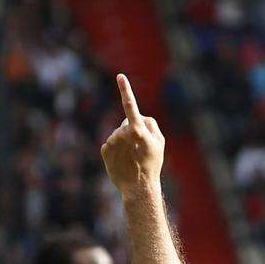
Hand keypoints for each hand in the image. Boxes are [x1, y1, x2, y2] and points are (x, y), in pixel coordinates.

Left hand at [101, 74, 164, 196]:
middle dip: (132, 131)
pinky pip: (111, 143)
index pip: (130, 105)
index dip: (125, 89)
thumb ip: (150, 124)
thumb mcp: (160, 142)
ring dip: (124, 141)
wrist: (138, 187)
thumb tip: (138, 117)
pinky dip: (116, 149)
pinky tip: (122, 160)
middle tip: (140, 149)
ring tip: (131, 157)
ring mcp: (112, 141)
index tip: (120, 76)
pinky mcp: (105, 149)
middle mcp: (122, 133)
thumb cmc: (152, 164)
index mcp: (137, 129)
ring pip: (118, 133)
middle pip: (126, 123)